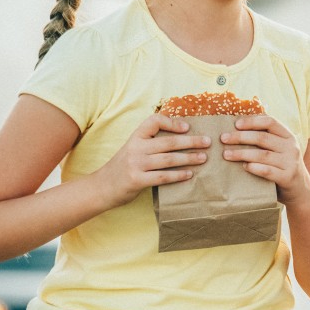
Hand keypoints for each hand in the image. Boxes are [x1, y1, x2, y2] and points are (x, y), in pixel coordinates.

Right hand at [96, 113, 210, 206]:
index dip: (171, 122)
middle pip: (168, 142)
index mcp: (135, 137)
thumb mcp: (133, 149)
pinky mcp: (136, 180)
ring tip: (203, 158)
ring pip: (168, 159)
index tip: (187, 127)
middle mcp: (135, 148)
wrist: (101, 187)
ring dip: (189, 158)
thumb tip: (180, 137)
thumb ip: (150, 143)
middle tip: (208, 142)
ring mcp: (136, 164)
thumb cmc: (123, 167)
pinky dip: (178, 175)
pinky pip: (162, 176)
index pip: (153, 122)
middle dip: (191, 141)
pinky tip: (189, 174)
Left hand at [222, 115, 309, 203]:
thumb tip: (237, 126)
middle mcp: (291, 147)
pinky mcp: (287, 177)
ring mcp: (290, 163)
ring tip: (226, 154)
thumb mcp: (279, 149)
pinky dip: (254, 168)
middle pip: (263, 138)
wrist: (300, 190)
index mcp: (288, 136)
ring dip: (242, 153)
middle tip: (223, 138)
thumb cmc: (282, 166)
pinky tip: (243, 167)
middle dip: (240, 137)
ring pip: (263, 155)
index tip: (235, 124)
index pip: (270, 122)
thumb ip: (266, 138)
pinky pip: (268, 171)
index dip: (252, 121)